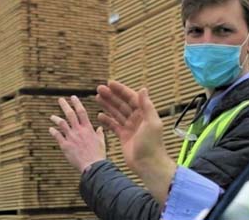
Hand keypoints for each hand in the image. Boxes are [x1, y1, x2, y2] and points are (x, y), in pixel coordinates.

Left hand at [49, 95, 105, 173]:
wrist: (92, 165)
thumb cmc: (98, 154)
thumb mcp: (101, 142)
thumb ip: (99, 134)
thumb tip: (100, 128)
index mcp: (88, 128)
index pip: (81, 111)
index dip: (77, 103)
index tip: (73, 97)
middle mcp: (78, 130)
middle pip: (70, 114)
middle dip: (65, 106)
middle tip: (60, 100)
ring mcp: (71, 137)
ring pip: (61, 124)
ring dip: (56, 119)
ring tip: (52, 116)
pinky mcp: (65, 145)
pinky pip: (57, 136)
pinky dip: (53, 131)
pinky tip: (50, 129)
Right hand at [95, 81, 175, 204]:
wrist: (148, 164)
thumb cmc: (152, 143)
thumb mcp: (151, 122)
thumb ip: (146, 105)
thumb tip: (143, 88)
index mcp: (144, 113)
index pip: (131, 97)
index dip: (121, 90)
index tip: (109, 83)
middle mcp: (137, 118)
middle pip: (122, 104)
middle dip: (111, 96)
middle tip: (99, 89)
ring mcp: (130, 127)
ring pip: (117, 113)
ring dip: (107, 105)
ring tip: (97, 98)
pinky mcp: (123, 136)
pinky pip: (113, 125)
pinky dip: (107, 120)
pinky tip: (99, 115)